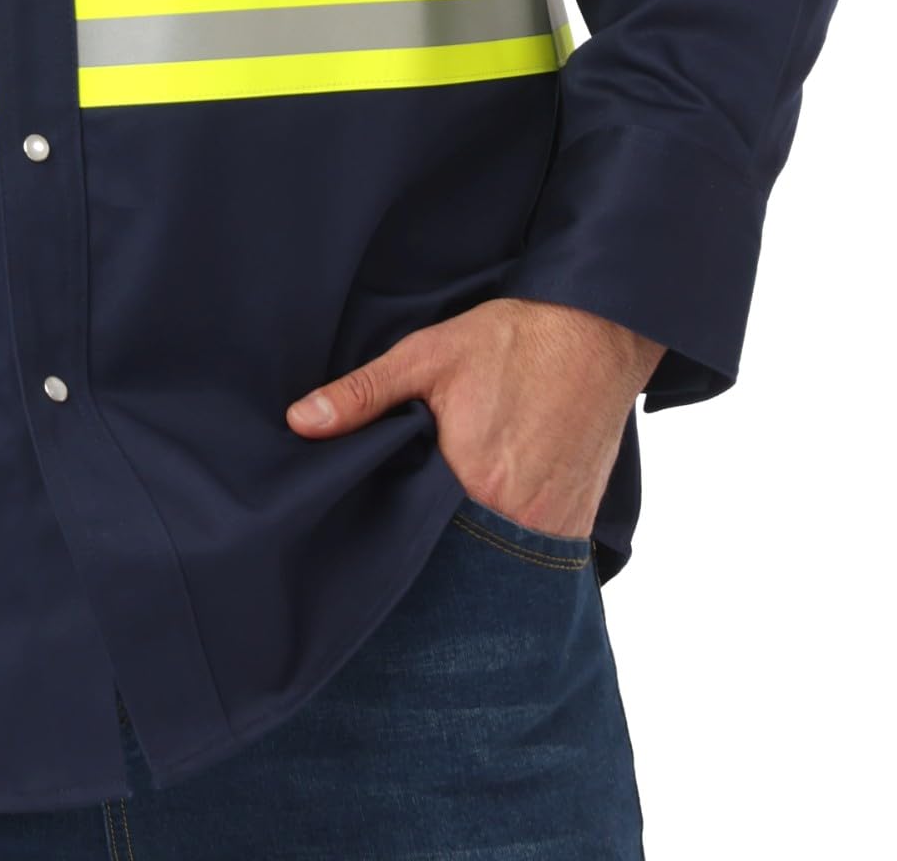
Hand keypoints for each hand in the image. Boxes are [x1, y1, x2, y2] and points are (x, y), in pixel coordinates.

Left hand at [287, 299, 663, 538]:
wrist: (596, 333)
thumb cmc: (511, 342)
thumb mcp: (425, 355)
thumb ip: (363, 395)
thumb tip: (300, 422)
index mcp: (470, 483)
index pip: (409, 537)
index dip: (386, 534)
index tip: (365, 531)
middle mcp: (515, 519)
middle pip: (452, 558)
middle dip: (426, 552)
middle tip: (403, 527)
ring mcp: (552, 530)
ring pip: (493, 563)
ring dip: (467, 553)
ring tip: (442, 531)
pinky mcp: (576, 526)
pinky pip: (534, 560)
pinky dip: (508, 552)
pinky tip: (485, 528)